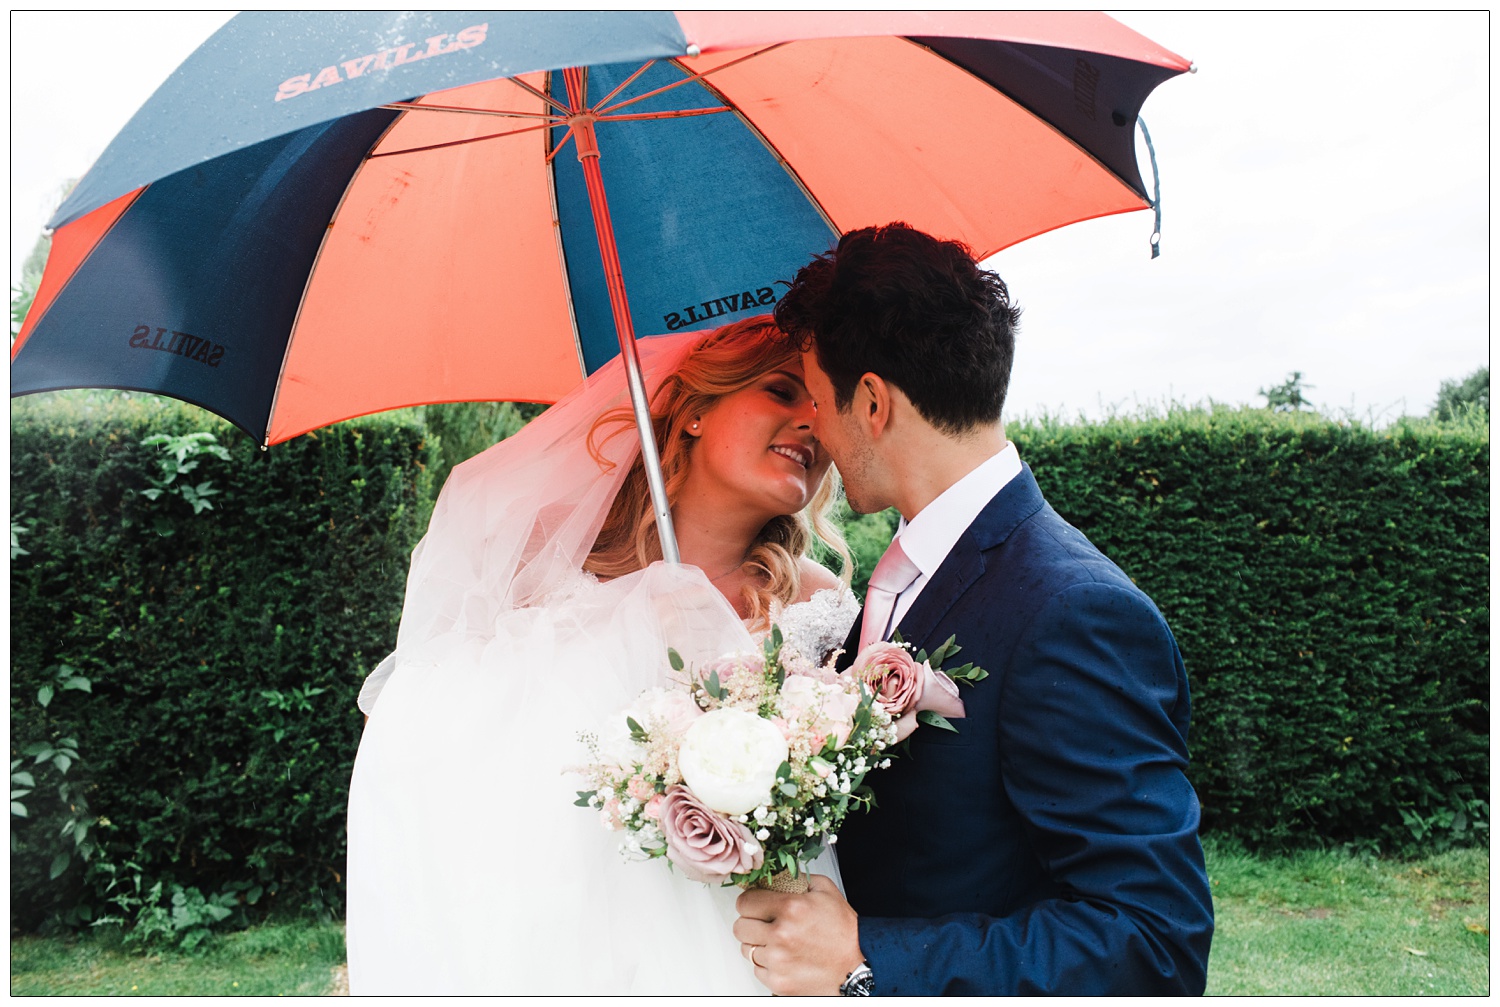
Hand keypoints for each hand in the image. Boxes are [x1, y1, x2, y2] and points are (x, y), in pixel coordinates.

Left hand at [733, 874, 863, 995]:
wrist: (859, 966)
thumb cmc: (844, 931)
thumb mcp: (825, 891)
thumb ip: (797, 879)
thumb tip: (774, 876)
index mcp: (791, 908)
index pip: (745, 902)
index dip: (750, 902)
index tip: (756, 904)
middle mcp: (781, 935)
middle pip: (740, 927)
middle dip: (751, 922)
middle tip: (766, 923)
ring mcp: (778, 961)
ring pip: (747, 949)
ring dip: (759, 944)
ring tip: (779, 942)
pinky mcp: (779, 982)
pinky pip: (757, 969)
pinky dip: (767, 964)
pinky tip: (784, 957)